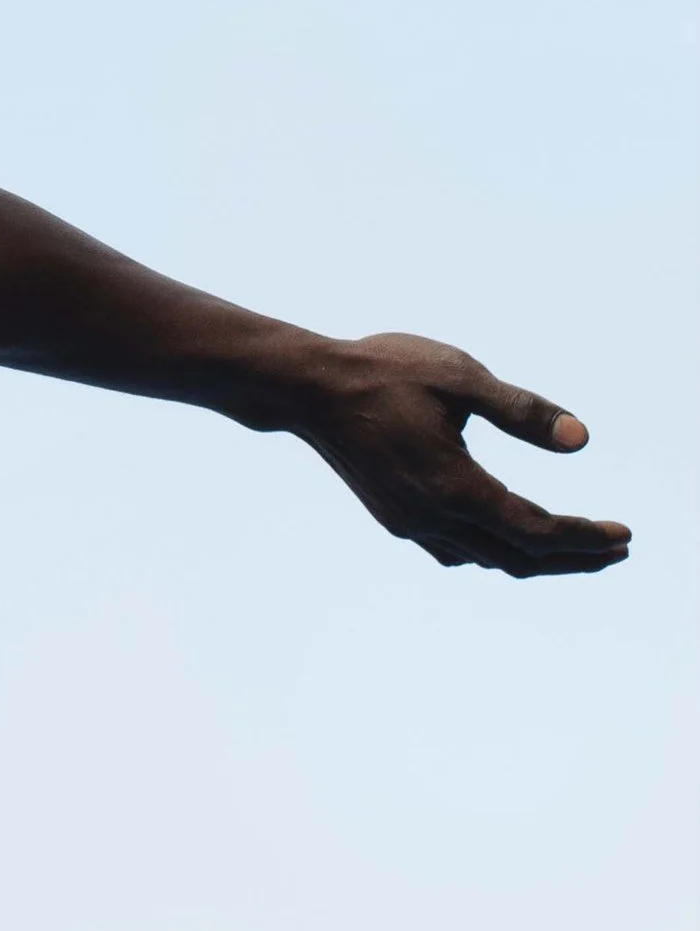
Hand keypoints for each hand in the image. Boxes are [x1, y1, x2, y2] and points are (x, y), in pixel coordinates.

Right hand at [287, 331, 630, 577]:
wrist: (307, 387)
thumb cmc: (384, 371)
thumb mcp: (459, 376)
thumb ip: (521, 411)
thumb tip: (581, 440)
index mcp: (455, 488)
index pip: (537, 532)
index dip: (585, 538)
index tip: (623, 535)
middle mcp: (433, 518)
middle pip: (518, 558)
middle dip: (573, 558)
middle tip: (615, 550)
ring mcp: (410, 523)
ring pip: (487, 559)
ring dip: (535, 557)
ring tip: (574, 545)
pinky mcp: (395, 516)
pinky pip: (457, 550)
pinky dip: (494, 550)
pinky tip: (503, 533)